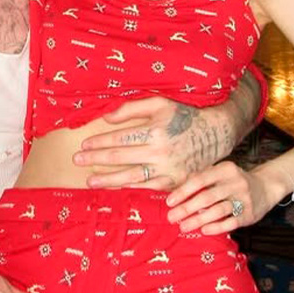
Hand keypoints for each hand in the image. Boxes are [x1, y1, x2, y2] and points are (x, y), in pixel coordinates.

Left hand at [73, 97, 233, 189]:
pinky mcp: (174, 183)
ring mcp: (168, 170)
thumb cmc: (184, 116)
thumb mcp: (160, 104)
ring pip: (131, 177)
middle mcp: (161, 152)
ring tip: (89, 181)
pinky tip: (113, 188)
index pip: (120, 138)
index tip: (84, 144)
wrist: (215, 134)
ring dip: (108, 179)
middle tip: (77, 161)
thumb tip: (106, 117)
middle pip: (121, 158)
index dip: (100, 141)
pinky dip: (128, 188)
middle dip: (96, 159)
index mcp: (156, 131)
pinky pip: (146, 187)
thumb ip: (132, 108)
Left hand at [165, 161, 270, 233]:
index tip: (169, 202)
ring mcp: (244, 198)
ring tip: (183, 227)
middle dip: (187, 208)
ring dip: (198, 220)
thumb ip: (198, 180)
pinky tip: (204, 230)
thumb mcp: (219, 174)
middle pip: (207, 197)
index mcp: (224, 169)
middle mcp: (235, 182)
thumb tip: (170, 189)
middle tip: (172, 218)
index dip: (183, 191)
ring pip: (218, 210)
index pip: (200, 180)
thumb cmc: (233, 182)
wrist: (265, 187)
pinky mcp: (250, 214)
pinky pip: (231, 222)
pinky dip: (216, 227)